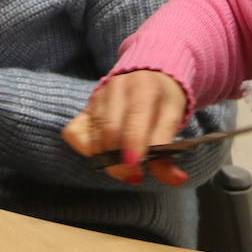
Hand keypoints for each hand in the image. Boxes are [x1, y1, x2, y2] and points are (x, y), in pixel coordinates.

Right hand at [62, 70, 188, 186]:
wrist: (148, 73)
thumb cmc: (163, 99)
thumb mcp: (174, 118)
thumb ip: (170, 150)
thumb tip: (176, 179)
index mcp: (144, 85)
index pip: (135, 118)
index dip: (133, 145)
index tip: (136, 167)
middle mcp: (117, 87)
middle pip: (110, 131)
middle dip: (120, 161)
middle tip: (134, 176)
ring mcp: (97, 96)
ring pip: (95, 136)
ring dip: (108, 159)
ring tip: (124, 166)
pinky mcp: (85, 107)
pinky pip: (74, 133)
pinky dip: (88, 150)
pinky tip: (105, 154)